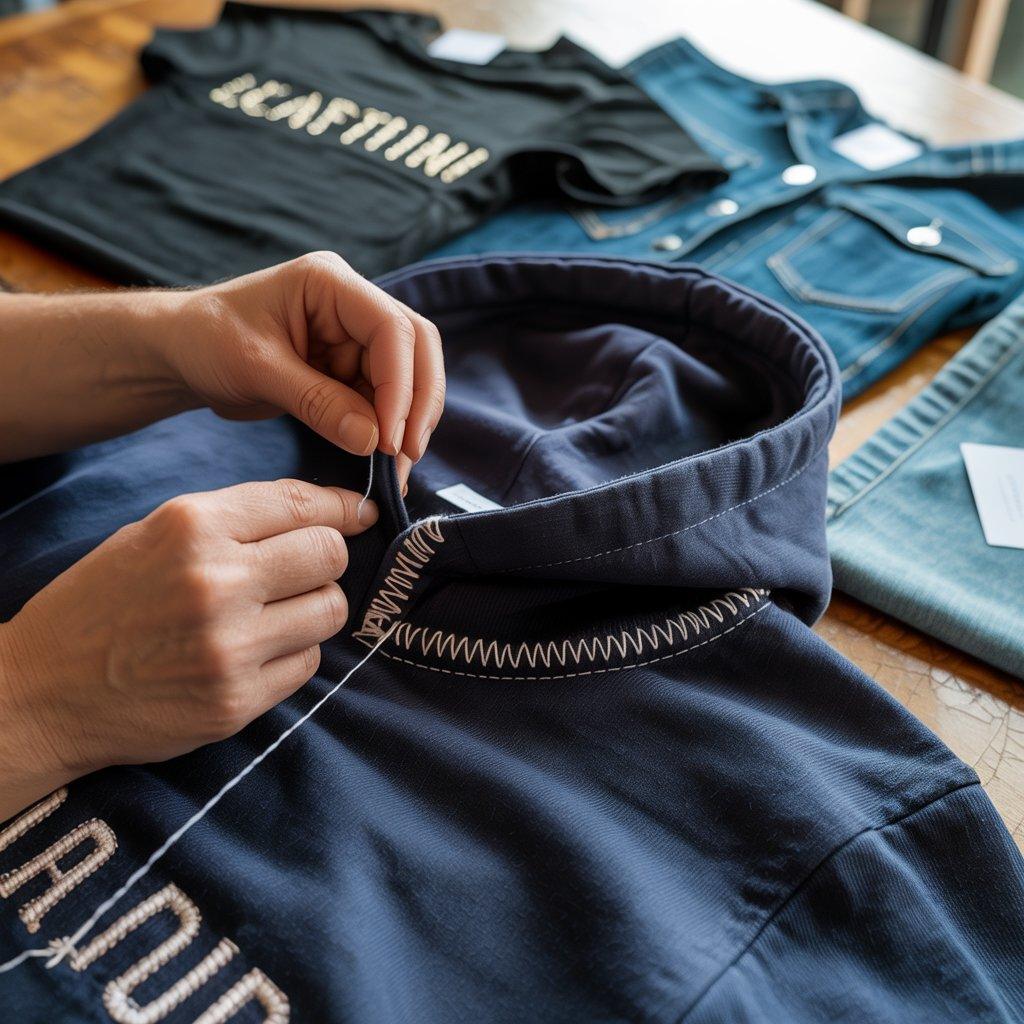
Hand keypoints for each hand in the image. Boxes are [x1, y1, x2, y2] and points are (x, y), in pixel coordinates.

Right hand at [0, 479, 373, 818]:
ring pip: (332, 610)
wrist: (41, 692)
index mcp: (191, 526)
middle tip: (304, 569)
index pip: (302, 503)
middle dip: (327, 557)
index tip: (359, 513)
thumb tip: (332, 511)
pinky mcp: (237, 702)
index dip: (342, 507)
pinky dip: (293, 654)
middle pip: (330, 554)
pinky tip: (255, 653)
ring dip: (314, 608)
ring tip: (274, 613)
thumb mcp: (156, 534)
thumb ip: (239, 520)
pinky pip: (309, 664)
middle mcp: (216, 582)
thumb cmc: (103, 602)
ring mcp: (229, 647)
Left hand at [160, 251, 445, 484]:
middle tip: (408, 455)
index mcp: (330, 283)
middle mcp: (352, 305)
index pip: (391, 328)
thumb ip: (317, 402)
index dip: (400, 385)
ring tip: (397, 471)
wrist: (182, 354)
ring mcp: (354, 337)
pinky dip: (388, 432)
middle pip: (416, 348)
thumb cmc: (205, 341)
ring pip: (408, 378)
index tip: (391, 438)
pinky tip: (385, 465)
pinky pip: (384, 401)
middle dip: (418, 403)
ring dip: (407, 424)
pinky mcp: (350, 369)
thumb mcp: (256, 368)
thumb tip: (374, 440)